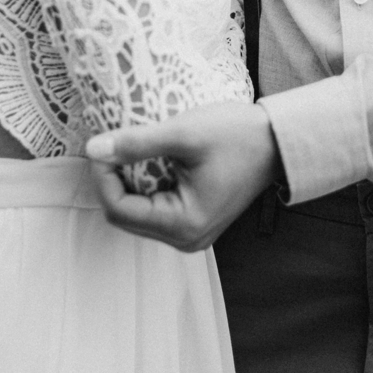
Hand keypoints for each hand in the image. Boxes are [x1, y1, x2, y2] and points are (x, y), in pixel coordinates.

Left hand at [86, 102, 279, 251]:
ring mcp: (191, 232)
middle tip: (112, 143)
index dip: (102, 176)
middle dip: (112, 179)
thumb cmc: (239, 136)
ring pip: (138, 212)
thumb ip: (137, 143)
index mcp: (183, 225)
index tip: (102, 144)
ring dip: (127, 181)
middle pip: (125, 215)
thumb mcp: (184, 134)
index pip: (119, 209)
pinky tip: (148, 158)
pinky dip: (145, 184)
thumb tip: (93, 149)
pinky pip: (155, 208)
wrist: (279, 141)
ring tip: (130, 148)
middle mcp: (185, 239)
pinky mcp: (194, 220)